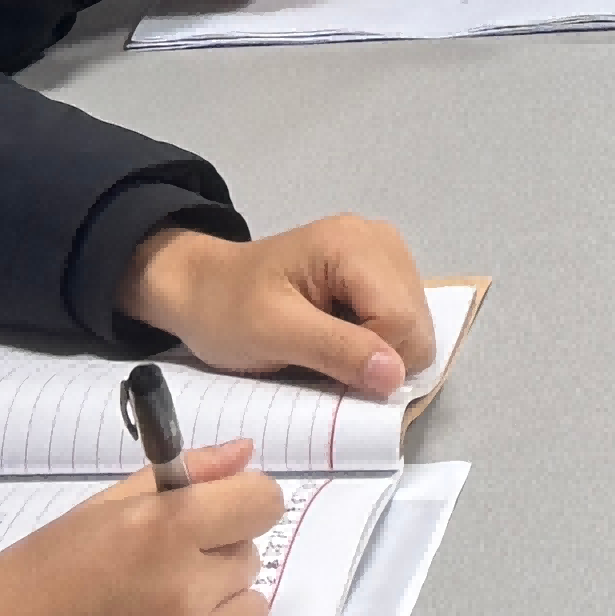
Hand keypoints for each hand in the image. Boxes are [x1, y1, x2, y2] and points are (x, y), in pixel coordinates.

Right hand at [0, 444, 285, 615]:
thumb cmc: (20, 590)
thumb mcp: (91, 516)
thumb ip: (177, 479)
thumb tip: (244, 454)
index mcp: (162, 530)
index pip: (262, 502)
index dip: (239, 506)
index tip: (211, 522)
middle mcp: (184, 588)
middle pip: (249, 560)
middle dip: (211, 563)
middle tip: (151, 581)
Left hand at [122, 213, 437, 398]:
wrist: (199, 289)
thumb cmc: (227, 310)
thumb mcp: (273, 334)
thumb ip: (336, 350)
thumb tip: (395, 376)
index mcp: (354, 244)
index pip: (401, 319)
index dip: (372, 360)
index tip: (327, 371)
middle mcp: (380, 239)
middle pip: (415, 321)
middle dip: (377, 356)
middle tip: (323, 359)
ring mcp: (383, 252)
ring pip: (414, 325)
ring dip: (375, 350)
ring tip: (327, 346)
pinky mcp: (380, 269)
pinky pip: (402, 319)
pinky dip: (375, 340)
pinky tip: (338, 335)